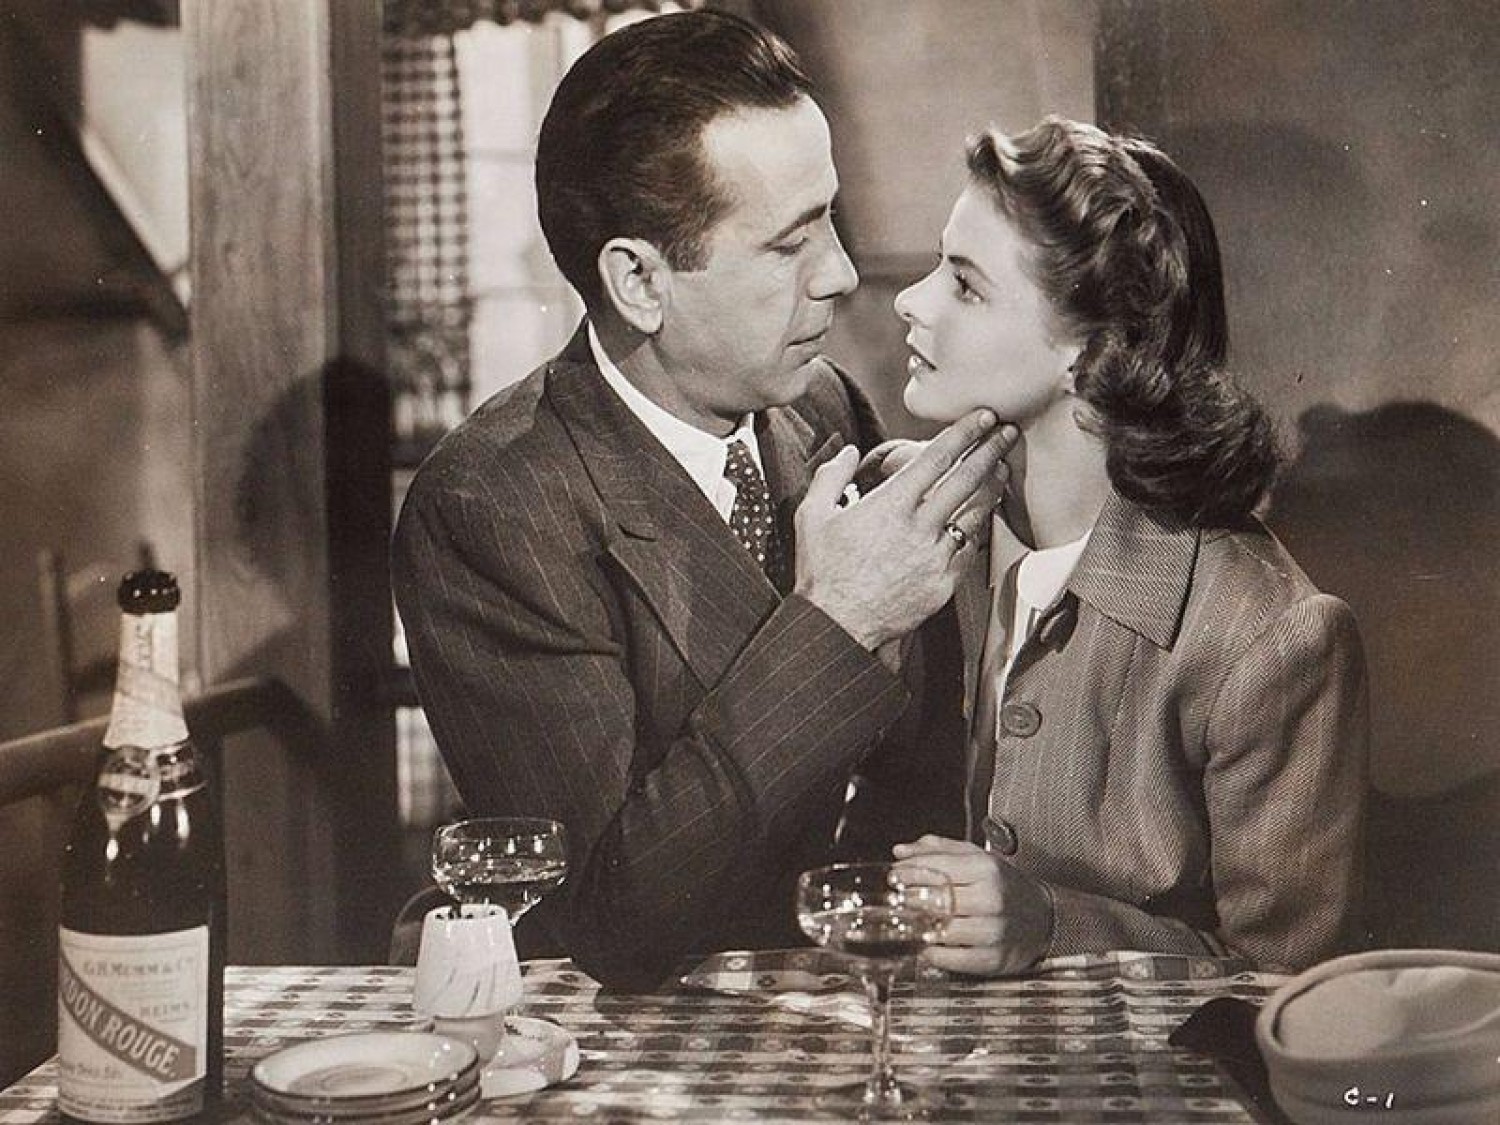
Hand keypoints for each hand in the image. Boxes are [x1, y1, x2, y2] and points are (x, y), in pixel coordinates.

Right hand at [794, 410, 1018, 650]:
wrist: (838, 625)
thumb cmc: (823, 572)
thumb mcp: (812, 516)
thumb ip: (831, 477)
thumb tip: (848, 452)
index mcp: (890, 506)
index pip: (936, 458)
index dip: (963, 433)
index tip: (981, 417)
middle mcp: (919, 528)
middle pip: (966, 480)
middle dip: (990, 450)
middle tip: (1006, 432)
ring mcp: (935, 557)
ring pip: (975, 514)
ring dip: (992, 487)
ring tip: (1002, 468)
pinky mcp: (944, 583)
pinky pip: (969, 550)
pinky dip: (977, 529)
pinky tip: (982, 517)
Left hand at [893, 835, 1051, 975]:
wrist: (1043, 916)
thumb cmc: (1003, 885)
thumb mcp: (976, 857)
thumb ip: (938, 850)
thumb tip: (901, 851)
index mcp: (986, 868)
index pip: (937, 869)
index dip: (909, 872)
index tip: (894, 876)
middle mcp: (991, 898)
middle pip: (937, 900)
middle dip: (910, 900)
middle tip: (896, 900)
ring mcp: (994, 930)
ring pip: (943, 931)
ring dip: (921, 929)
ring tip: (910, 923)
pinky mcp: (994, 958)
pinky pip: (954, 960)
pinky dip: (934, 954)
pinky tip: (927, 945)